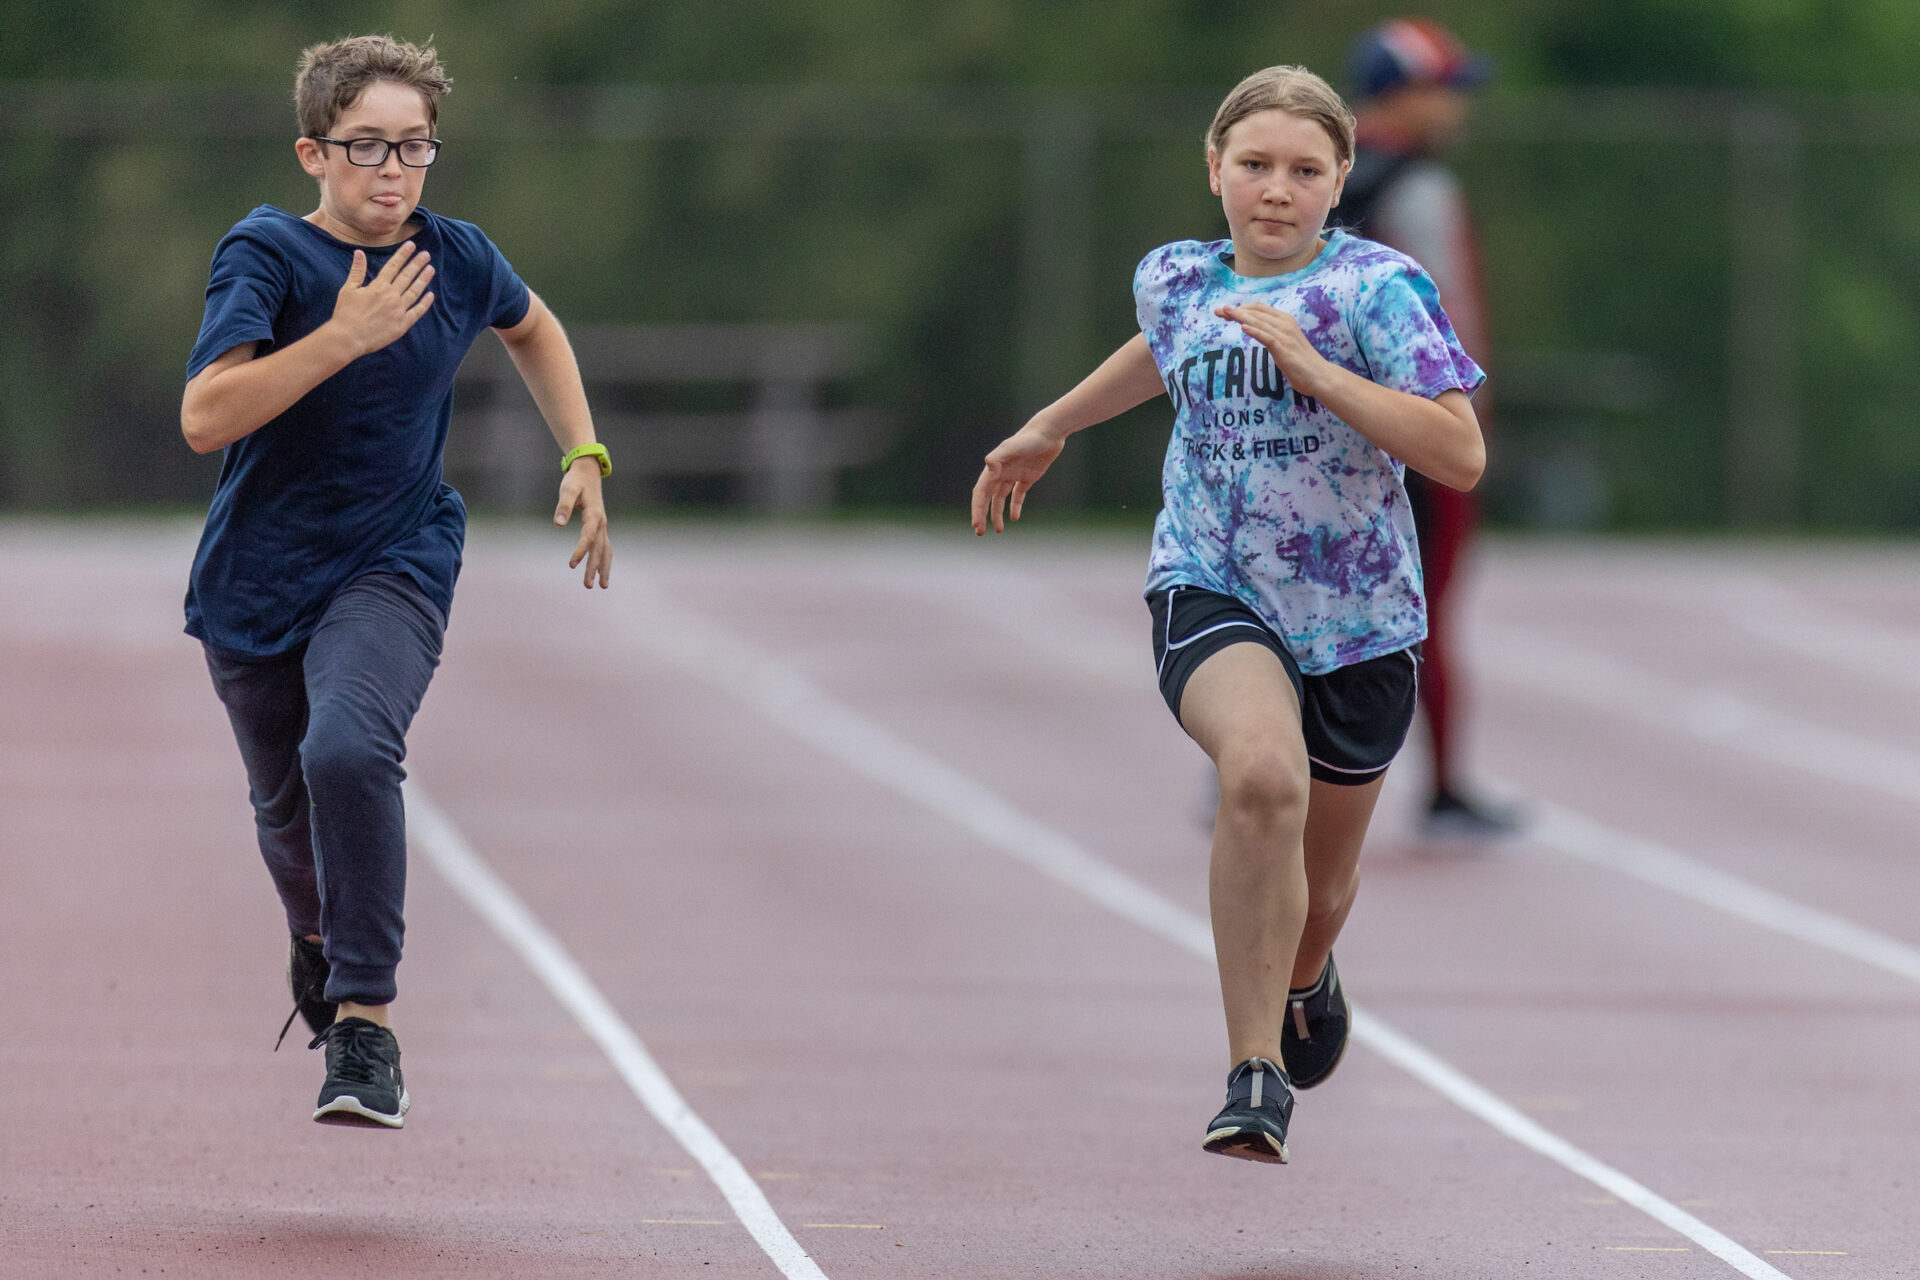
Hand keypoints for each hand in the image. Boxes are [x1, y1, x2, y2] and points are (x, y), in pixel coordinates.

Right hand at [328, 243, 435, 357]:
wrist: (348, 337)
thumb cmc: (345, 313)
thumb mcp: (348, 289)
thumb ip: (357, 271)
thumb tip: (359, 252)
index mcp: (378, 286)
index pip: (394, 266)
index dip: (403, 255)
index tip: (412, 245)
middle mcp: (391, 296)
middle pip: (407, 276)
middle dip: (417, 264)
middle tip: (426, 255)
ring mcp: (399, 310)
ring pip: (415, 291)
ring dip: (424, 280)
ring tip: (431, 269)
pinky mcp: (402, 324)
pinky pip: (417, 312)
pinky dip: (424, 303)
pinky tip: (430, 295)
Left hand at [555, 459, 611, 587]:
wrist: (588, 471)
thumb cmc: (576, 480)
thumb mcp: (567, 489)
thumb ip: (563, 506)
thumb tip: (558, 524)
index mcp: (594, 514)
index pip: (588, 537)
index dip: (581, 551)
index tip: (572, 565)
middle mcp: (601, 523)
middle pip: (598, 549)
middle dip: (594, 568)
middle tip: (588, 586)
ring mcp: (602, 526)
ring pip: (605, 551)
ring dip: (604, 568)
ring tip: (602, 586)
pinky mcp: (600, 527)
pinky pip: (605, 547)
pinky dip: (604, 560)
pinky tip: (602, 572)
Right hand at [971, 421, 1065, 534]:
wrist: (1049, 433)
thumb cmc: (1029, 439)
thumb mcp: (1012, 447)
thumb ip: (998, 457)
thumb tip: (988, 466)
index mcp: (993, 468)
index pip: (981, 493)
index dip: (977, 509)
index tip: (976, 524)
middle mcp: (1000, 473)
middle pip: (987, 498)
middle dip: (982, 515)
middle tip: (979, 532)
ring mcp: (1013, 475)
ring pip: (1000, 499)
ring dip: (997, 514)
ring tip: (999, 530)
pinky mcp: (1027, 478)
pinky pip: (1017, 495)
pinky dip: (1015, 507)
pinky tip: (1015, 518)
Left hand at [1215, 302, 1328, 397]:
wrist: (1319, 376)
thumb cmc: (1301, 362)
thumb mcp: (1284, 343)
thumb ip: (1271, 335)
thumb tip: (1256, 330)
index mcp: (1285, 320)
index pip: (1259, 308)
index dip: (1241, 307)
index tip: (1225, 311)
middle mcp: (1285, 324)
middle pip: (1256, 312)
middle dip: (1235, 311)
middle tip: (1218, 311)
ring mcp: (1285, 336)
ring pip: (1259, 322)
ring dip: (1240, 317)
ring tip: (1225, 313)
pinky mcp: (1284, 349)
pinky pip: (1267, 337)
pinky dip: (1254, 331)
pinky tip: (1242, 328)